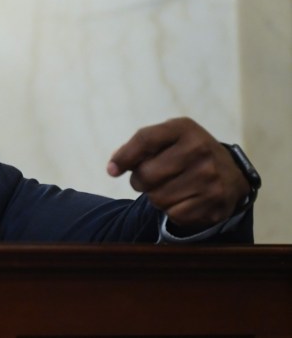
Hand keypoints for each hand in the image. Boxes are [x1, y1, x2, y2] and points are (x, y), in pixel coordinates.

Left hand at [107, 117, 249, 227]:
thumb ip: (138, 147)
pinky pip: (174, 215)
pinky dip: (173, 211)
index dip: (123, 157)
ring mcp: (210, 178)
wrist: (231, 174)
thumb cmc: (186, 153)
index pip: (144, 140)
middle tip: (150, 179)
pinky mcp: (215, 203)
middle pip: (146, 175)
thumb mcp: (167, 138)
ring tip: (170, 188)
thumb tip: (112, 169)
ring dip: (156, 197)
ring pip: (158, 198)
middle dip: (140, 181)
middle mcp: (200, 150)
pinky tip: (184, 200)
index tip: (112, 170)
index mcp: (184, 129)